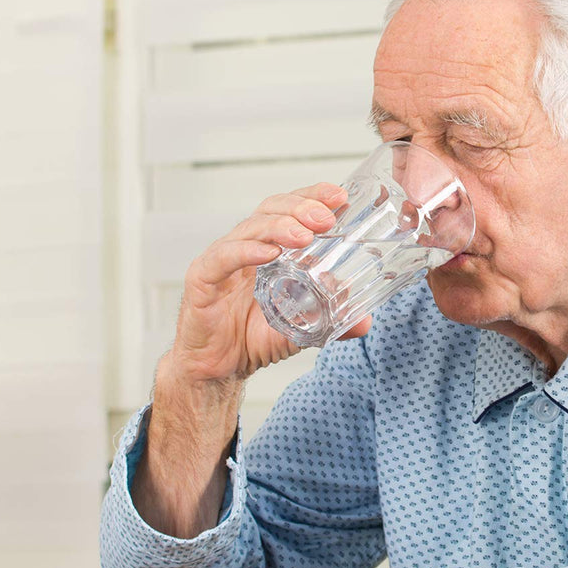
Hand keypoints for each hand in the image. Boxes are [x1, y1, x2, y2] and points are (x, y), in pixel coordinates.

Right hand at [170, 182, 369, 385]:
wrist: (219, 370)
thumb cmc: (252, 340)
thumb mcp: (300, 329)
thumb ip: (331, 322)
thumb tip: (365, 322)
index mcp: (268, 250)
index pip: (290, 211)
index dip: (312, 197)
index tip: (338, 197)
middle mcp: (245, 248)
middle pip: (270, 210)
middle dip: (300, 208)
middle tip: (325, 218)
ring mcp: (222, 261)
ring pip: (249, 229)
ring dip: (279, 227)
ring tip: (304, 235)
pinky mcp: (202, 279)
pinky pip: (223, 259)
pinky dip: (246, 252)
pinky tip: (268, 254)